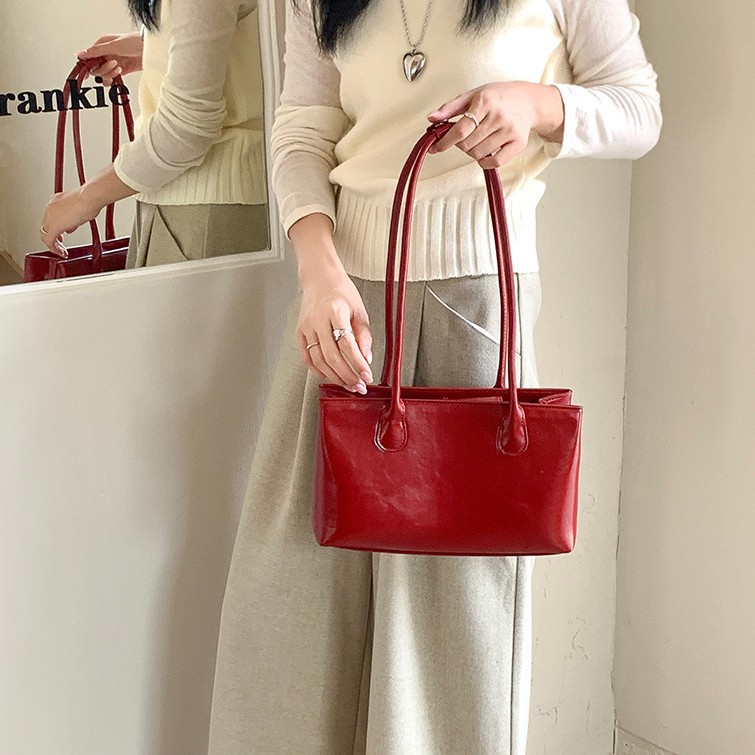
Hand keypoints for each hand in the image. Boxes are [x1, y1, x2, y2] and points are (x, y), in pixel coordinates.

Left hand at [40, 189, 100, 257]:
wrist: (88, 198)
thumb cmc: (88, 200)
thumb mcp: (80, 210)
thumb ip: (73, 220)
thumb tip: (71, 227)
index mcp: (55, 201)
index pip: (52, 217)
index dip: (57, 227)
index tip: (63, 233)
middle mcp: (50, 208)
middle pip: (46, 226)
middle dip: (53, 236)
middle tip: (60, 244)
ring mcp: (50, 217)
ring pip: (45, 234)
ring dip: (53, 243)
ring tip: (61, 250)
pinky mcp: (54, 227)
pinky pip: (50, 241)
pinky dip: (54, 249)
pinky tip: (61, 253)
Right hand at [77, 33, 143, 84]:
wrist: (151, 50)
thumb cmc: (134, 42)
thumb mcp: (113, 45)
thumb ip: (97, 51)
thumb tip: (80, 54)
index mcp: (101, 46)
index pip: (88, 58)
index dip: (88, 65)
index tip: (88, 71)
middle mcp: (106, 55)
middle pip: (95, 68)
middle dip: (103, 69)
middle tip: (113, 64)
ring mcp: (113, 63)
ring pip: (103, 75)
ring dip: (110, 74)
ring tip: (119, 67)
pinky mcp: (122, 71)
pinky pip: (112, 79)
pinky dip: (114, 79)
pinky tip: (120, 73)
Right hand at [297, 267, 373, 393]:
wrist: (320, 278)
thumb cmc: (340, 292)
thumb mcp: (359, 310)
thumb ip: (364, 335)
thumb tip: (366, 358)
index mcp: (335, 311)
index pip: (347, 345)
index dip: (358, 364)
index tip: (367, 375)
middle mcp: (317, 319)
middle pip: (332, 356)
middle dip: (347, 375)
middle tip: (359, 385)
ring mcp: (305, 327)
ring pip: (318, 361)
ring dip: (335, 377)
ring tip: (348, 384)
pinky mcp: (299, 332)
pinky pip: (307, 358)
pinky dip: (318, 370)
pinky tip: (330, 375)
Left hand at [427, 82, 564, 168]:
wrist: (529, 100)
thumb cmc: (499, 96)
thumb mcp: (474, 95)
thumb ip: (451, 108)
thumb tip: (432, 118)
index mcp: (486, 102)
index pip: (460, 129)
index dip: (445, 141)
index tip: (437, 146)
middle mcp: (499, 116)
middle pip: (467, 145)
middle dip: (460, 144)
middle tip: (465, 137)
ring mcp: (509, 131)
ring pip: (478, 154)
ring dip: (472, 151)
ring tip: (477, 140)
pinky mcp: (518, 143)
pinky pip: (495, 162)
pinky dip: (484, 162)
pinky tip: (484, 153)